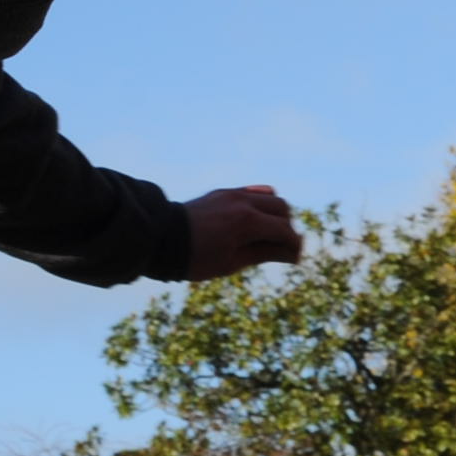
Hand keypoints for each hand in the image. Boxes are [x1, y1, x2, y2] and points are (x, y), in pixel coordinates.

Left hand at [186, 185, 302, 279]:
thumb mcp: (232, 262)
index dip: (293, 245)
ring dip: (275, 214)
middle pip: (282, 208)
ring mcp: (232, 193)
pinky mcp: (222, 192)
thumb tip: (292, 253)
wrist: (160, 239)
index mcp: (247, 221)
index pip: (284, 230)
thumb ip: (265, 253)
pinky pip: (252, 192)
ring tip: (268, 235)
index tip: (294, 259)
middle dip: (286, 228)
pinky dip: (260, 205)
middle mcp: (243, 201)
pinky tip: (254, 222)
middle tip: (282, 248)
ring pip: (269, 196)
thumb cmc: (195, 258)